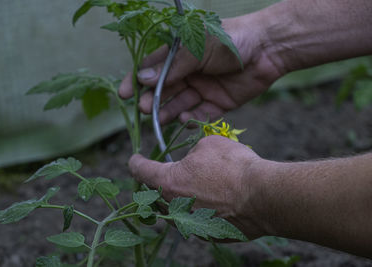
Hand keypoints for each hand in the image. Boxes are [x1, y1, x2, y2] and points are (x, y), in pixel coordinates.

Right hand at [118, 15, 283, 123]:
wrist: (268, 48)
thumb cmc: (230, 39)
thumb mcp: (197, 48)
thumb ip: (171, 66)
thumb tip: (142, 78)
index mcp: (180, 55)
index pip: (152, 69)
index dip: (137, 81)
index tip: (124, 95)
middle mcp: (189, 73)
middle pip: (165, 90)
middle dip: (153, 100)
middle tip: (146, 109)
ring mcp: (203, 88)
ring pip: (180, 104)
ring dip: (169, 112)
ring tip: (159, 120)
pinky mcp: (218, 103)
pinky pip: (200, 114)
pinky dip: (191, 119)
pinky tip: (185, 121)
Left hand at [129, 135, 268, 238]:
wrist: (262, 196)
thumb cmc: (233, 166)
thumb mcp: (208, 144)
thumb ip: (192, 151)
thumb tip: (192, 159)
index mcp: (168, 183)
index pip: (141, 171)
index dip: (135, 162)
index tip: (134, 159)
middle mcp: (174, 207)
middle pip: (154, 194)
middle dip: (156, 183)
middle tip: (163, 172)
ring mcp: (189, 224)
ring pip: (174, 210)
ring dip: (176, 198)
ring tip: (189, 187)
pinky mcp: (206, 233)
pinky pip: (193, 220)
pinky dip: (195, 209)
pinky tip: (209, 200)